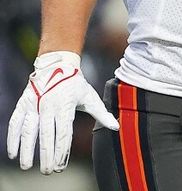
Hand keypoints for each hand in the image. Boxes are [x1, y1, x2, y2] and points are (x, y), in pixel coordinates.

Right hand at [7, 51, 118, 173]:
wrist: (56, 64)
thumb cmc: (75, 84)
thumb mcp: (90, 96)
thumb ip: (102, 113)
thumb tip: (116, 126)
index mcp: (66, 106)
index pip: (63, 134)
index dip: (61, 151)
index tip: (60, 165)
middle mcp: (48, 106)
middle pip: (47, 136)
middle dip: (46, 155)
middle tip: (47, 171)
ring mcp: (34, 105)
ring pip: (29, 131)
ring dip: (27, 150)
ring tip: (27, 166)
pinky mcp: (23, 104)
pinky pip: (15, 123)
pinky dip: (12, 138)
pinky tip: (13, 153)